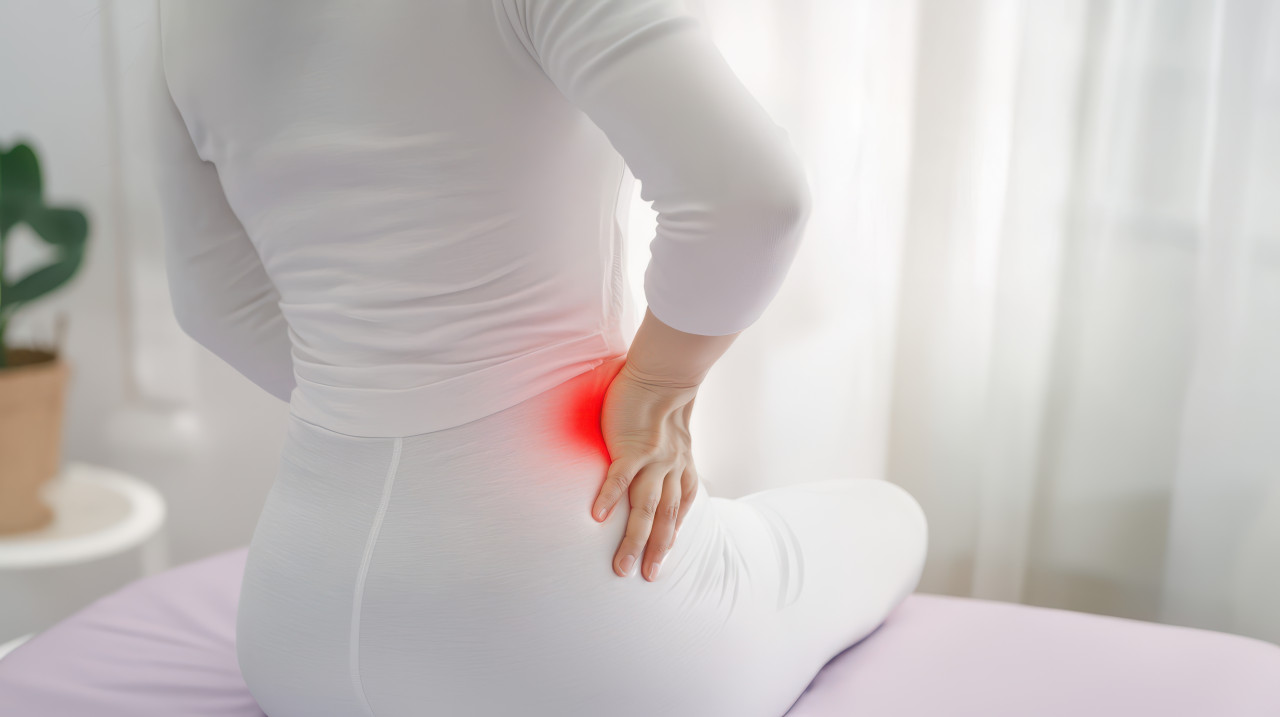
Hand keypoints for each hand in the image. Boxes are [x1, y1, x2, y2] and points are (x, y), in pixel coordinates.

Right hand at [591, 360, 699, 580]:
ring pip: (646, 508)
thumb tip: (651, 463)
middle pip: (665, 518)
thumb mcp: (672, 433)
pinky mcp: (633, 446)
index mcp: (680, 467)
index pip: (679, 509)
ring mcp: (653, 460)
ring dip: (635, 540)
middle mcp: (671, 469)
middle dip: (656, 551)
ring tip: (622, 566)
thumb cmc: (661, 399)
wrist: (665, 372)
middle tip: (645, 578)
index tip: (662, 558)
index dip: (672, 535)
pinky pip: (621, 477)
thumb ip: (664, 453)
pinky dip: (610, 497)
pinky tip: (597, 518)